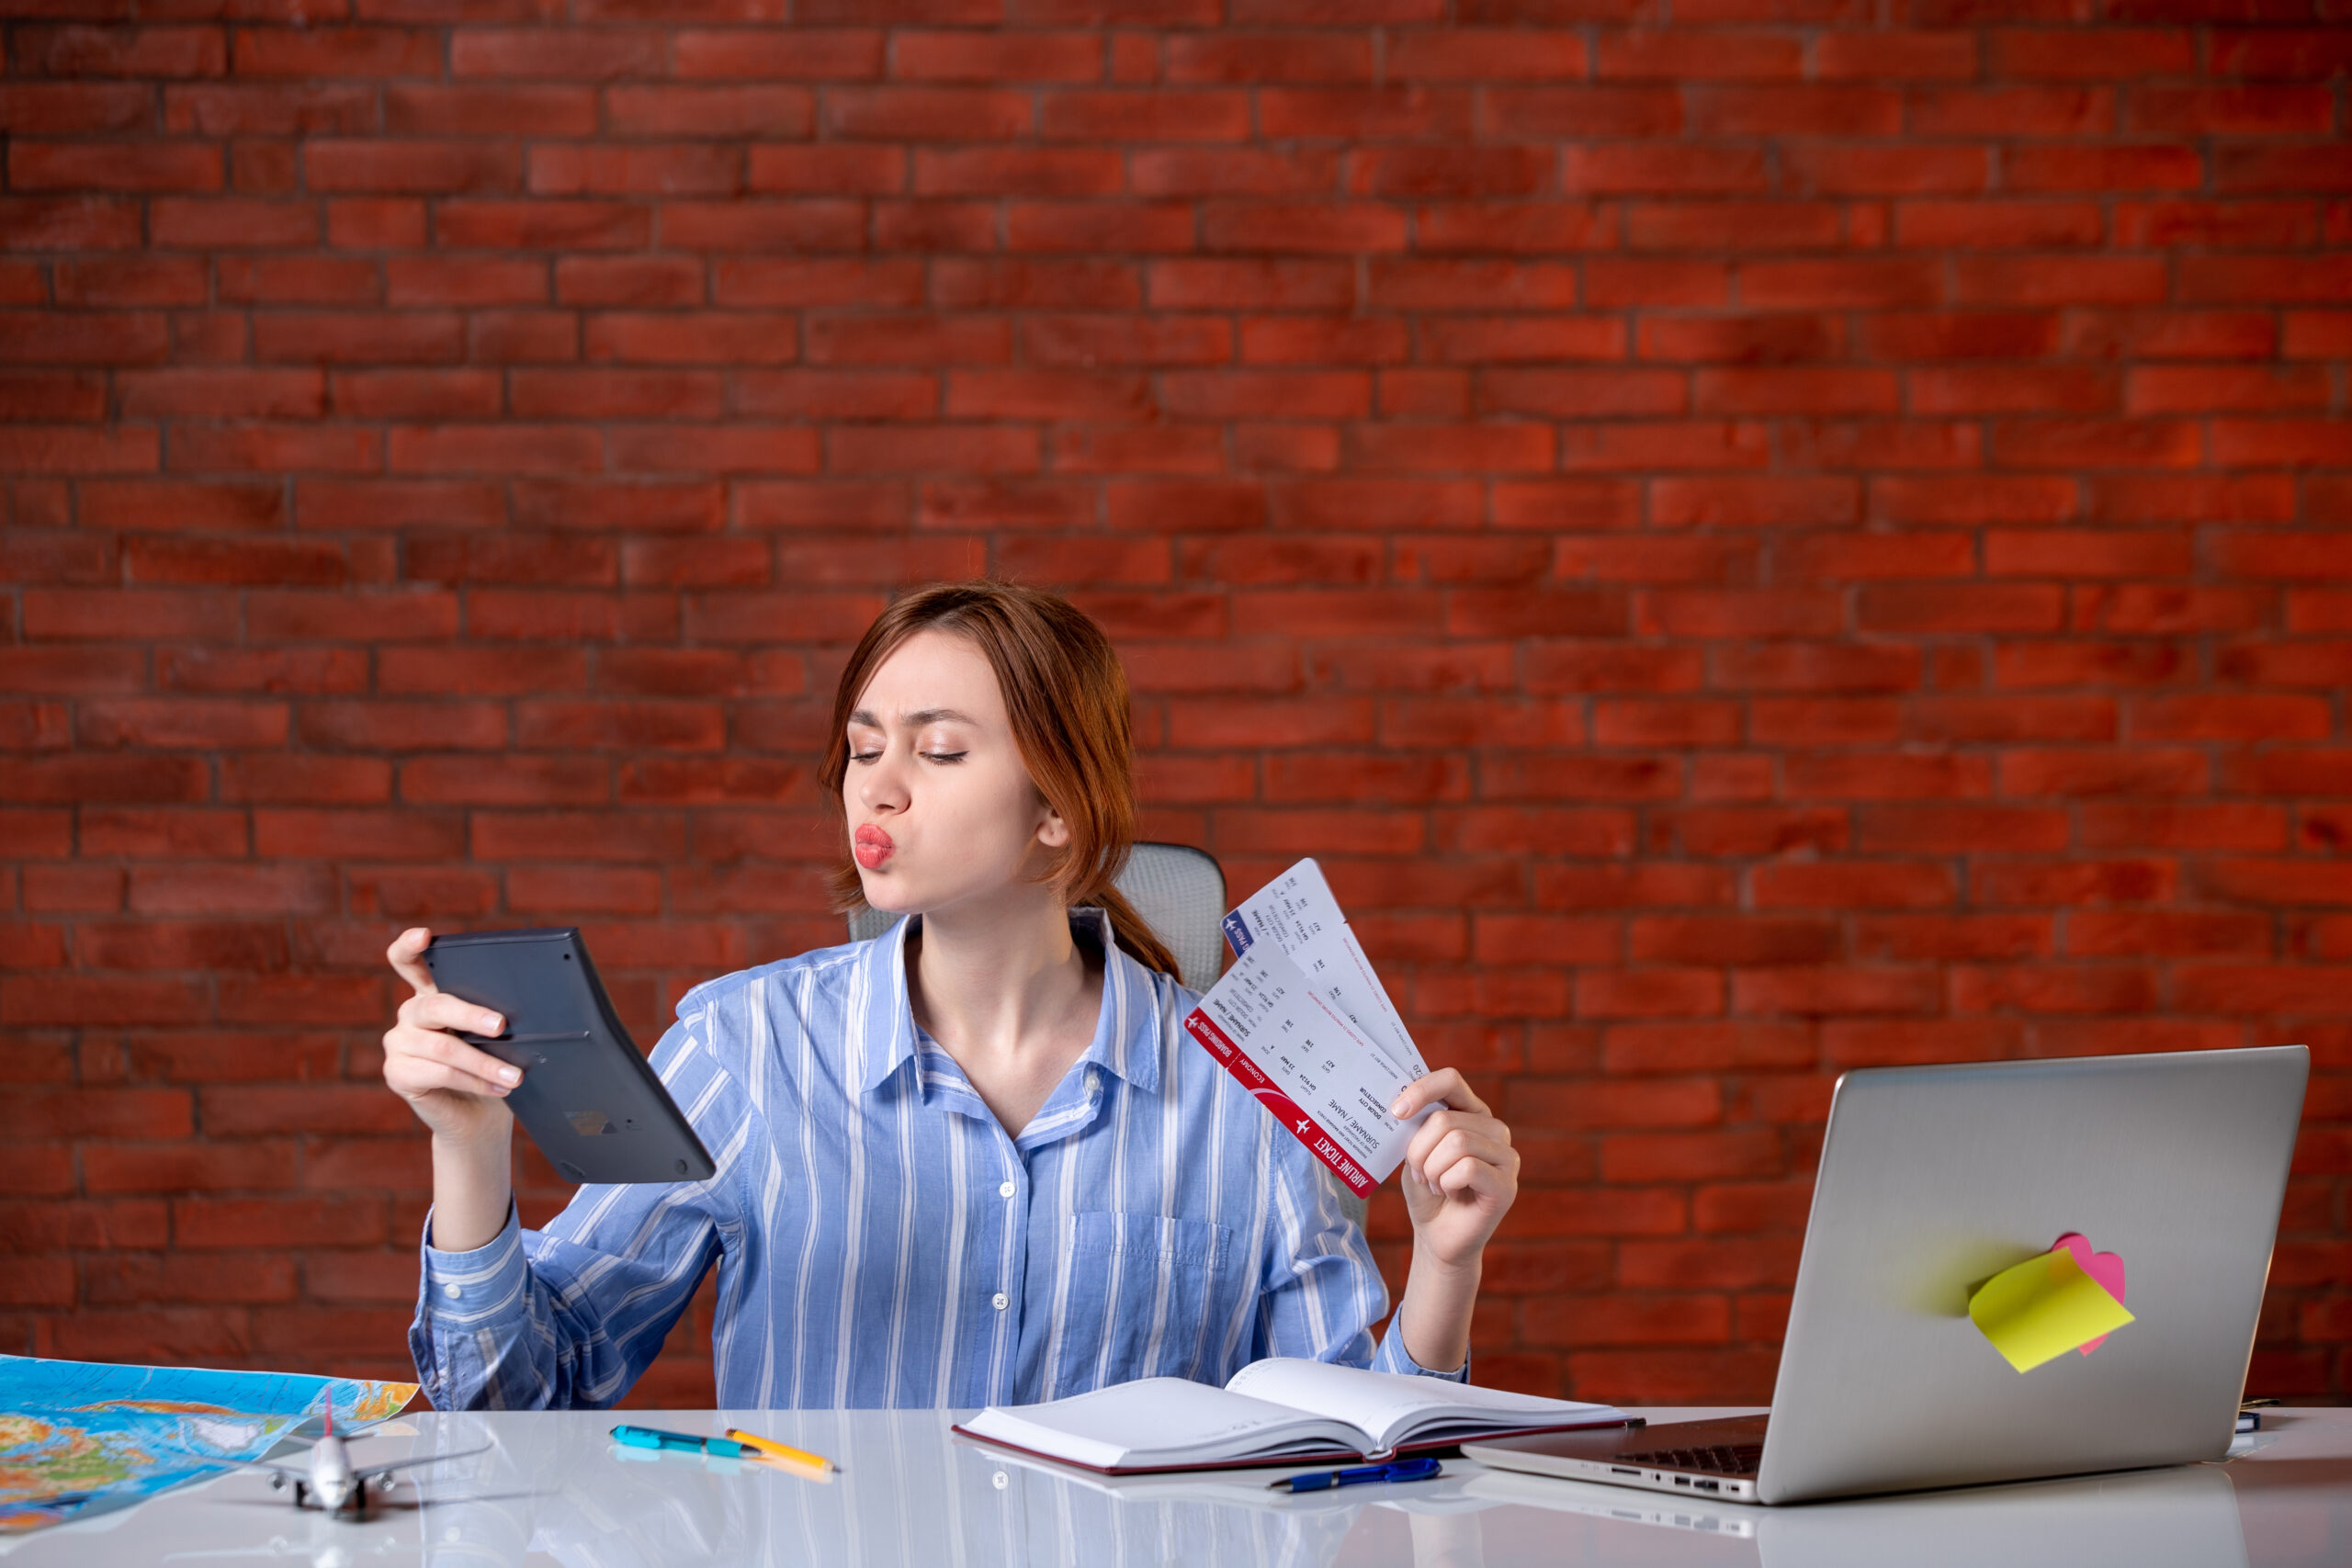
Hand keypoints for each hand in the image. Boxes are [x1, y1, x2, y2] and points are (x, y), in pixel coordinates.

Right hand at [382, 926, 520, 1148]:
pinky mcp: (397, 1073)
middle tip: (502, 1027)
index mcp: (431, 994)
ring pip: (443, 1047)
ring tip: (516, 1075)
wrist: (478, 1114)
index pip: (408, 962)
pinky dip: (475, 1082)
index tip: (424, 934)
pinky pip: (439, 1074)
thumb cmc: (492, 1066)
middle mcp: (410, 1013)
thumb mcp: (496, 1036)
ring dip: (485, 1062)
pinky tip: (498, 1088)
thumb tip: (529, 1007)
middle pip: (435, 1006)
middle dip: (471, 1016)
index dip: (410, 946)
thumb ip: (495, 1016)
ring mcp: (398, 1042)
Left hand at [1390, 1069, 1518, 1273]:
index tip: (1396, 1112)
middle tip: (1420, 1173)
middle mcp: (1495, 1130)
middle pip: (1445, 1120)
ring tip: (1435, 1184)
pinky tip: (1451, 1194)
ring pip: (1456, 1142)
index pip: (1451, 1080)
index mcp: (1472, 1113)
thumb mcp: (1415, 1151)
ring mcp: (1506, 1157)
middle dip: (1418, 1151)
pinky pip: (1467, 1168)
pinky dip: (1446, 1183)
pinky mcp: (1507, 1185)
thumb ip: (1417, 1126)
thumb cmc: (1426, 1191)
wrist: (1437, 1237)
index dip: (1422, 1089)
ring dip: (1432, 1169)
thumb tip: (1402, 1106)